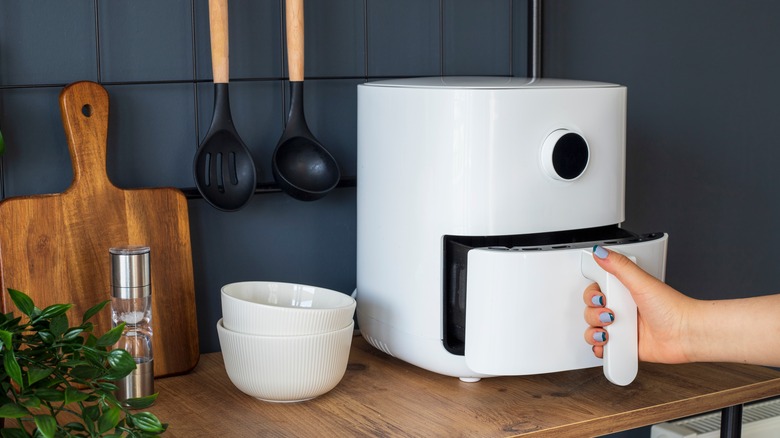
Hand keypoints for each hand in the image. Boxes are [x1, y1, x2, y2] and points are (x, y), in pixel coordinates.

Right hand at [583, 246, 692, 363]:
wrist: (687, 335)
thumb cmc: (673, 308)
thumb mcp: (642, 282)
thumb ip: (619, 266)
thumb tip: (600, 251)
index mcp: (624, 291)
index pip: (596, 291)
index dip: (592, 295)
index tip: (601, 297)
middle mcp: (622, 309)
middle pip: (591, 310)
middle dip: (593, 314)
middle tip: (609, 314)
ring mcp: (623, 328)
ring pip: (593, 329)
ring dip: (594, 331)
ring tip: (609, 331)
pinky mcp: (625, 346)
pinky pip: (604, 348)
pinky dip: (600, 348)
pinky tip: (607, 344)